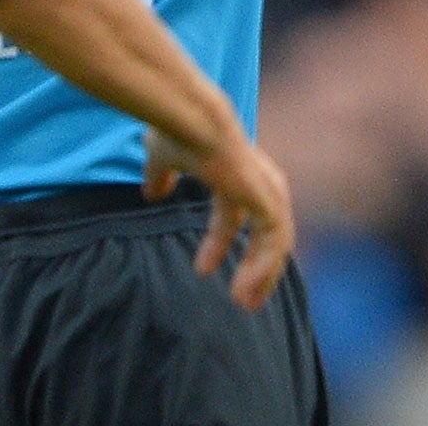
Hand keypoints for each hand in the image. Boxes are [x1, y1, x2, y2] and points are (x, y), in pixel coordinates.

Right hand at [143, 126, 295, 309]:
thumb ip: (160, 177)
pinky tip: (245, 286)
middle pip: (263, 233)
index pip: (233, 214)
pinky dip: (263, 266)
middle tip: (242, 300)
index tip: (202, 271)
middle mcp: (257, 183)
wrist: (193, 123)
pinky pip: (274, 241)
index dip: (218, 243)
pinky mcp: (269, 200)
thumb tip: (152, 193)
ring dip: (262, 274)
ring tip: (244, 303)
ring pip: (275, 242)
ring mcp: (266, 191)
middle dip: (253, 267)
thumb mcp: (162, 160)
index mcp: (234, 173)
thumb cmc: (177, 133)